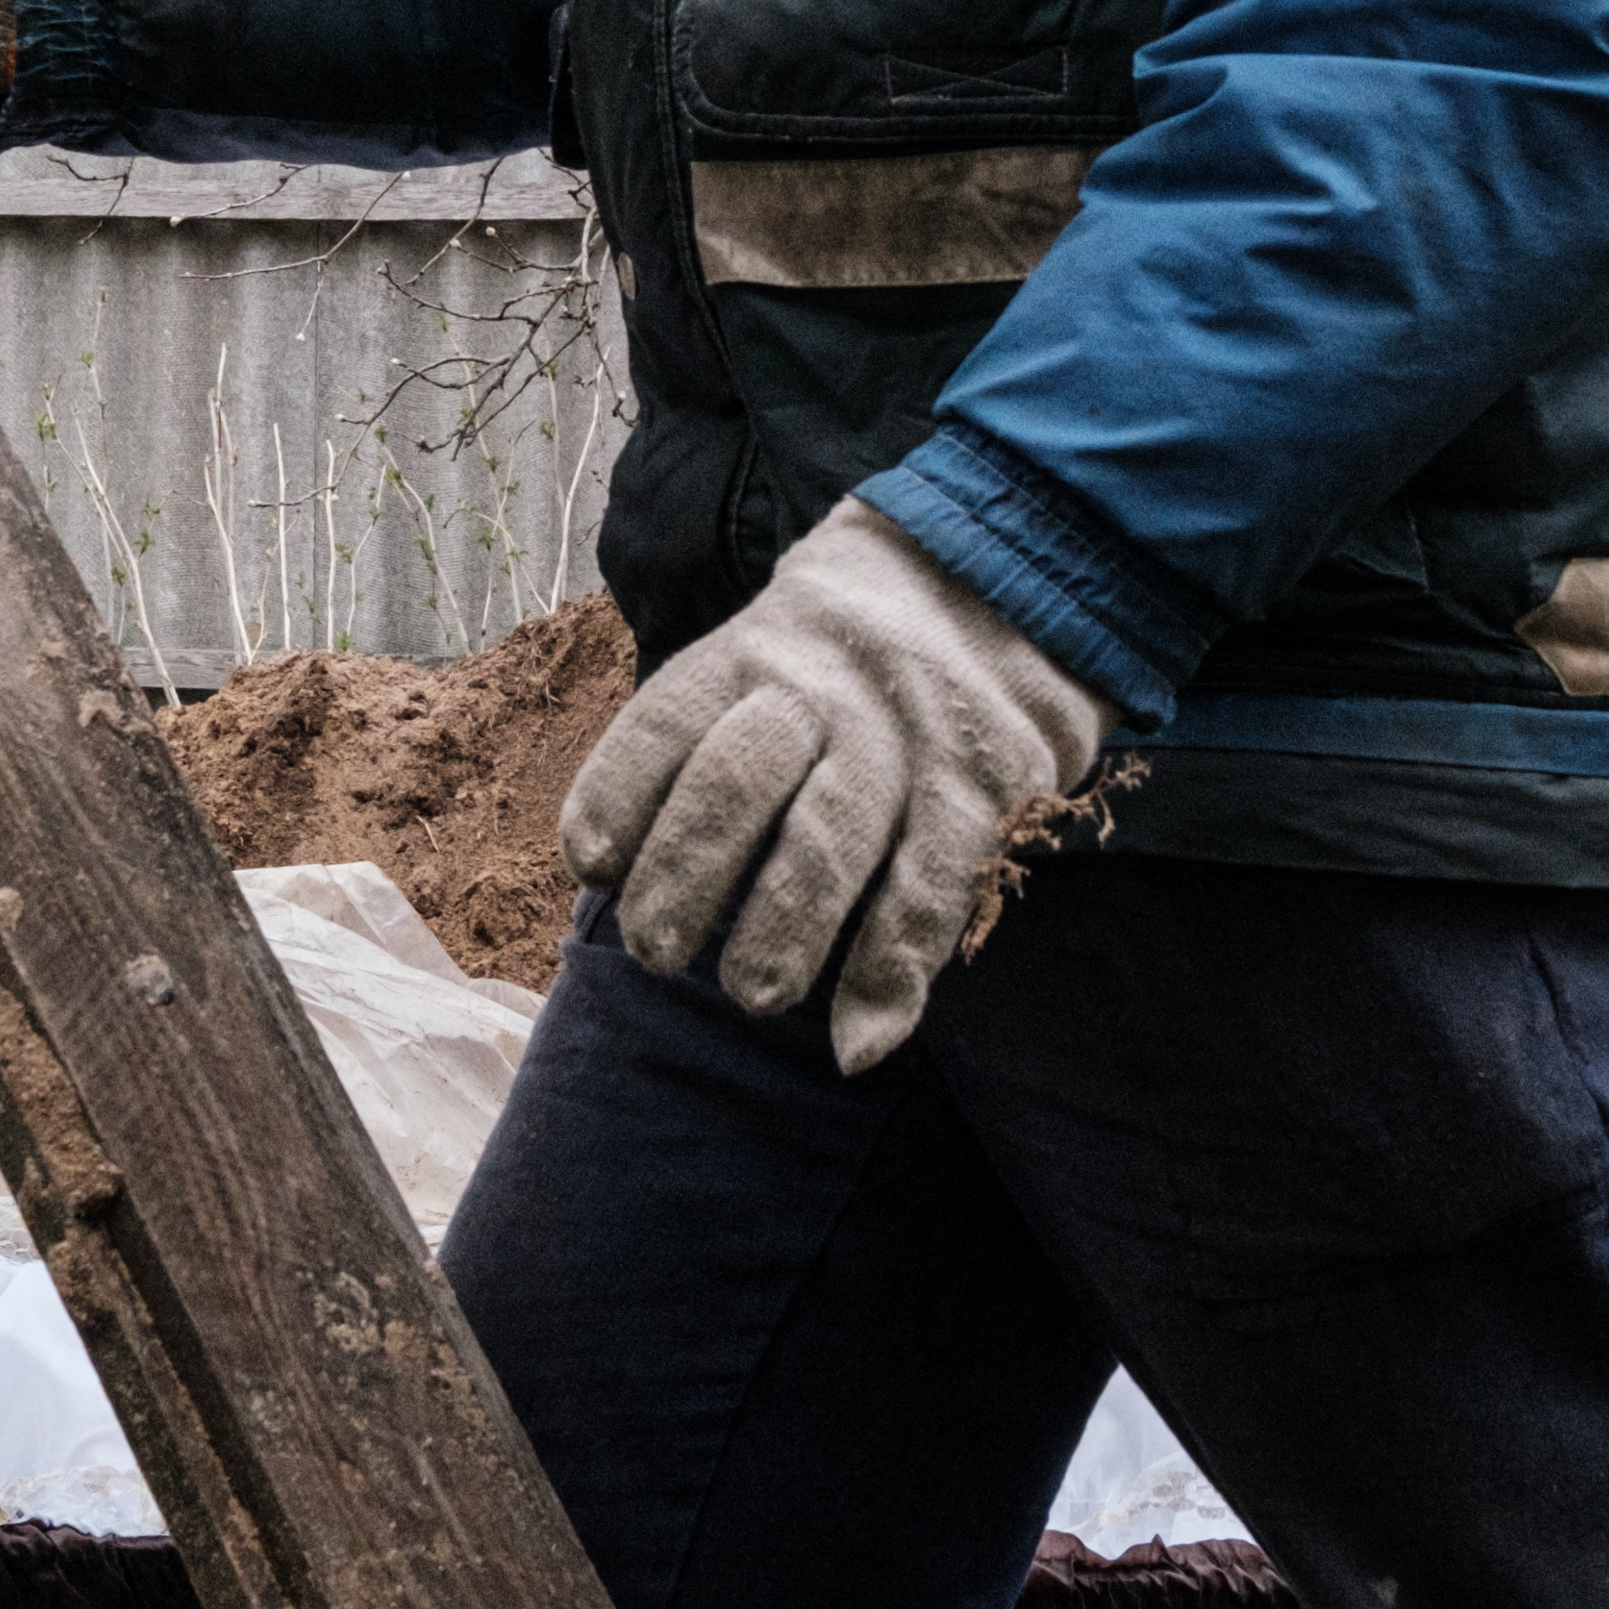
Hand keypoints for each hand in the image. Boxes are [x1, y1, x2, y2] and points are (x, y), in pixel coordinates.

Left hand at [558, 501, 1117, 1072]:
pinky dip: (892, 976)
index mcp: (755, 648)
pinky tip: (856, 1042)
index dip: (618, 796)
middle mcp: (822, 686)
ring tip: (753, 995)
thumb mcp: (776, 639)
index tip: (593, 866)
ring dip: (783, 930)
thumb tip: (621, 858)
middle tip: (657, 953)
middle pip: (736, 782)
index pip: (668, 723)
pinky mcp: (985, 782)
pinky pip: (930, 889)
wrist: (1015, 565)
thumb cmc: (856, 640)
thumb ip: (712, 725)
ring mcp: (905, 734)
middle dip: (686, 877)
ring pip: (830, 839)